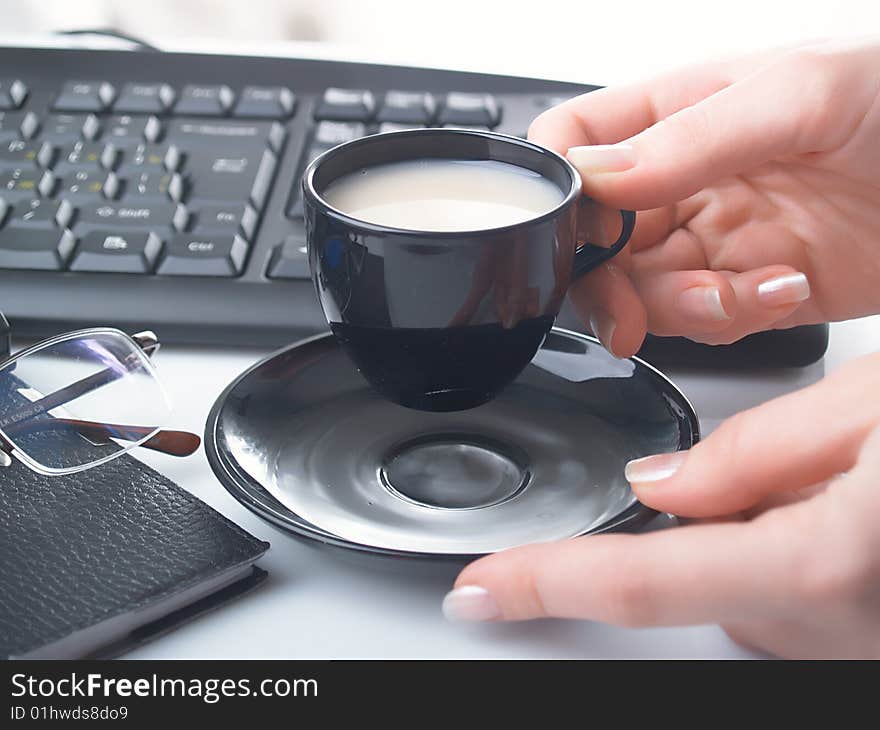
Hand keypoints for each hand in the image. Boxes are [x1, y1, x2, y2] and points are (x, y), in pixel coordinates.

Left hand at [443, 353, 879, 657]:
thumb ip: (754, 450)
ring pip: (748, 587)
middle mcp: (843, 628)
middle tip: (802, 453)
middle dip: (712, 517)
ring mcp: (862, 647)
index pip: (640, 582)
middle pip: (701, 576)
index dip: (547, 584)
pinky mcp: (872, 643)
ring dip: (766, 531)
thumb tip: (662, 483)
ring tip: (852, 477)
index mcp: (826, 562)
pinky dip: (800, 552)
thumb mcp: (872, 408)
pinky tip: (861, 511)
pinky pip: (797, 603)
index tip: (482, 589)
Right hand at [528, 39, 879, 355]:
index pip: (576, 146)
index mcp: (680, 111)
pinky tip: (784, 289)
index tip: (584, 235)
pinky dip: (732, 320)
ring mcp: (718, 234)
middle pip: (597, 239)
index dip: (560, 195)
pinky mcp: (752, 285)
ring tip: (739, 291)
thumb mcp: (803, 95)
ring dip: (681, 308)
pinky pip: (704, 321)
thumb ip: (690, 137)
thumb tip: (595, 176)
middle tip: (632, 310)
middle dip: (610, 283)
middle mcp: (687, 176)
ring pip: (644, 290)